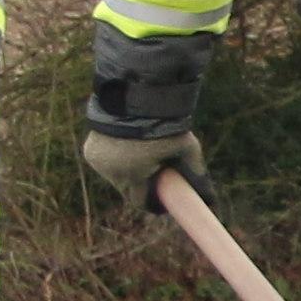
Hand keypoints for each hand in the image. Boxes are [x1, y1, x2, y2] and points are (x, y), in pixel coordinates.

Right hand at [81, 125, 205, 208]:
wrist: (135, 96)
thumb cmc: (166, 124)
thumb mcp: (187, 149)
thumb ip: (197, 174)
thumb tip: (210, 199)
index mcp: (133, 175)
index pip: (139, 202)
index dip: (153, 204)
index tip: (163, 203)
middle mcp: (110, 172)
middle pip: (128, 190)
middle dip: (142, 186)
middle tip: (158, 174)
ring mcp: (97, 161)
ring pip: (116, 176)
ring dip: (128, 172)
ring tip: (143, 154)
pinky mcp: (89, 150)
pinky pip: (106, 163)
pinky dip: (116, 160)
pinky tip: (128, 146)